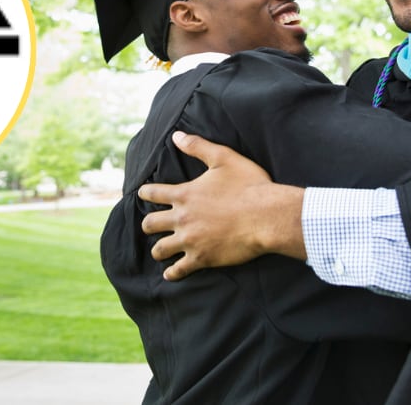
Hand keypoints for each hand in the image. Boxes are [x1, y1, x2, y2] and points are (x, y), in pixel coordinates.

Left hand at [138, 131, 305, 280]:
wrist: (267, 216)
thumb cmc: (249, 185)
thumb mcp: (223, 158)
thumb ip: (198, 147)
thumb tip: (176, 136)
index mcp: (184, 195)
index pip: (154, 193)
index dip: (146, 193)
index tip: (142, 194)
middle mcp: (182, 218)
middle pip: (150, 224)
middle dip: (148, 224)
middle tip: (150, 226)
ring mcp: (190, 240)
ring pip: (160, 249)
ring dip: (158, 249)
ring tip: (159, 250)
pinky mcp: (202, 258)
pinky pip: (179, 270)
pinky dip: (172, 273)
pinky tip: (169, 274)